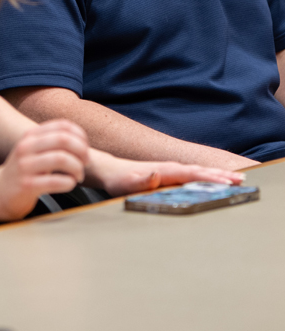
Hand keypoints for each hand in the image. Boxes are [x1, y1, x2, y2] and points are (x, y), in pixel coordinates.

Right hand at [0, 119, 89, 219]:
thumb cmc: (23, 171)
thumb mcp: (33, 150)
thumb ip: (52, 142)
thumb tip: (81, 140)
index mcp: (31, 135)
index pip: (62, 125)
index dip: (80, 136)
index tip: (85, 149)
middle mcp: (26, 147)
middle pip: (63, 139)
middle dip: (82, 151)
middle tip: (85, 163)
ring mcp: (25, 166)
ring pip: (61, 158)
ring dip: (77, 168)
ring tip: (77, 176)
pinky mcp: (27, 185)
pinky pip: (55, 181)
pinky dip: (69, 183)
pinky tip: (69, 184)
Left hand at [87, 152, 247, 196]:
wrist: (110, 170)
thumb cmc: (118, 180)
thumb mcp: (126, 183)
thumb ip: (141, 181)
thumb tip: (154, 175)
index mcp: (163, 171)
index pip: (191, 174)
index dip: (209, 177)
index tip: (226, 182)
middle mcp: (169, 168)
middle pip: (199, 170)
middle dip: (220, 175)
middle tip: (241, 180)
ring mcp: (170, 169)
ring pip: (198, 171)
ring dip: (216, 174)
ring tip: (236, 178)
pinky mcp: (170, 173)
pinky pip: (193, 174)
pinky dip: (207, 175)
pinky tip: (216, 180)